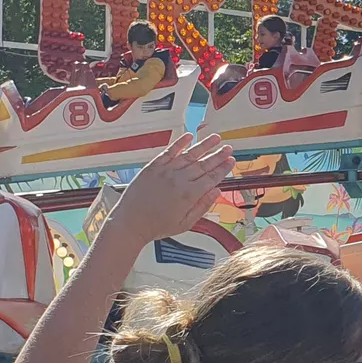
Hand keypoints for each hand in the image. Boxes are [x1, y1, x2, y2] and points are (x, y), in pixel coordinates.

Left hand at [101, 133, 233, 247]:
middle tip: (228, 148)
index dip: (223, 168)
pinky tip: (189, 136)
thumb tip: (216, 192)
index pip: (212, 178)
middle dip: (218, 155)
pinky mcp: (153, 167)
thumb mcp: (185, 224)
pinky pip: (169, 152)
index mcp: (189, 195)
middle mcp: (179, 180)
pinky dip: (180, 143)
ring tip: (216, 138)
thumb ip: (202, 207)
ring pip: (190, 155)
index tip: (231, 161)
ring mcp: (166, 171)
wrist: (130, 223)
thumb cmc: (156, 226)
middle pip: (204, 164)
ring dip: (204, 145)